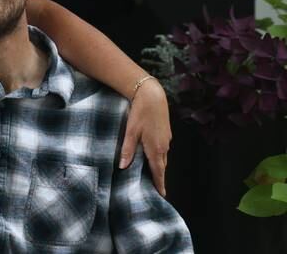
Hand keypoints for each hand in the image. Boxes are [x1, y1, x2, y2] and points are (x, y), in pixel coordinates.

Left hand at [119, 77, 170, 196]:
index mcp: (155, 148)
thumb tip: (122, 166)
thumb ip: (127, 150)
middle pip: (162, 166)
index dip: (159, 183)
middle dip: (159, 177)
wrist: (152, 95)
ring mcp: (167, 139)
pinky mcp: (166, 132)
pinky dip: (159, 155)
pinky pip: (163, 148)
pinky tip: (153, 155)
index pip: (158, 171)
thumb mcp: (131, 132)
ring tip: (153, 174)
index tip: (161, 194)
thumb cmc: (140, 113)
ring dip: (159, 166)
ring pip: (163, 157)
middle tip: (156, 187)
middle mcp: (164, 146)